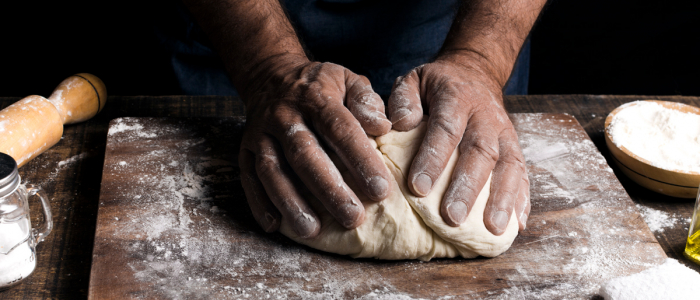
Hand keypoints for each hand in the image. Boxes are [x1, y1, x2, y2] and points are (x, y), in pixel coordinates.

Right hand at [238, 56, 392, 237]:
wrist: (271, 76)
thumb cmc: (321, 86)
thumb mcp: (349, 80)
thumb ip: (367, 101)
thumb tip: (382, 127)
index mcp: (315, 97)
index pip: (340, 129)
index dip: (360, 160)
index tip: (381, 190)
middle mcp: (284, 115)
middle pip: (305, 155)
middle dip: (329, 190)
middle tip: (353, 218)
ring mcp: (260, 133)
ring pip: (273, 170)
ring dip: (292, 202)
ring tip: (312, 231)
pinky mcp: (245, 149)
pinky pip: (249, 178)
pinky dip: (259, 203)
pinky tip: (275, 225)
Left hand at [387, 56, 529, 234]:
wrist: (475, 71)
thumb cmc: (437, 84)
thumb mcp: (414, 80)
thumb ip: (403, 99)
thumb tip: (401, 123)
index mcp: (457, 97)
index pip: (445, 129)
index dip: (433, 158)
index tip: (418, 188)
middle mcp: (485, 116)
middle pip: (480, 152)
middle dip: (467, 187)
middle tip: (452, 217)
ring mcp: (505, 132)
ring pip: (508, 165)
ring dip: (501, 198)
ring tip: (492, 228)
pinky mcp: (515, 146)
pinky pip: (523, 173)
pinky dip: (522, 199)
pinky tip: (517, 224)